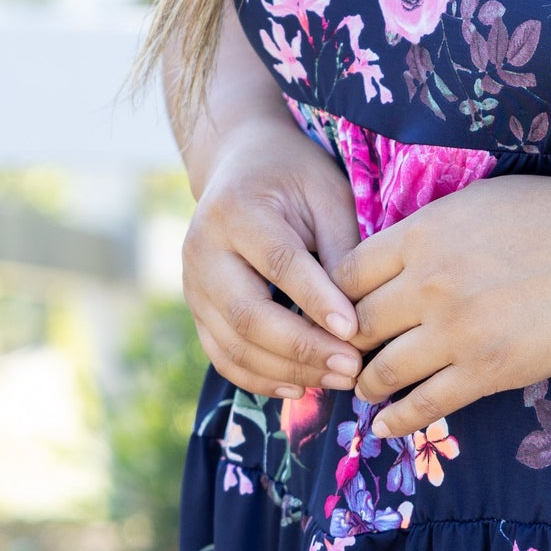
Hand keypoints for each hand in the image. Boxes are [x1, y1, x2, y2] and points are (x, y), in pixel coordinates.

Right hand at [182, 114, 364, 399]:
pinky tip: (300, 387)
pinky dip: (261, 379)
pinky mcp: (197, 309)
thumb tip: (356, 315)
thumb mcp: (326, 193)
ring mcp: (194, 284)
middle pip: (247, 314)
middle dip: (302, 349)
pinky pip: (223, 356)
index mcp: (237, 211)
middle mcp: (204, 250)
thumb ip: (340, 248)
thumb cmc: (295, 175)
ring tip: (338, 380)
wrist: (238, 163)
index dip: (316, 300)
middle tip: (352, 368)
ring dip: (287, 371)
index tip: (355, 331)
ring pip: (233, 345)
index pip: (279, 263)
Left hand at [332, 175, 550, 438]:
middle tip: (343, 357)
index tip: (337, 312)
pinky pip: (424, 405)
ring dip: (366, 385)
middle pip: (355, 325)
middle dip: (344, 345)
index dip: (333, 296)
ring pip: (382, 370)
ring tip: (365, 390)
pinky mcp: (485, 371)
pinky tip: (385, 426)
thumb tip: (394, 254)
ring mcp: (455, 331)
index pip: (346, 273)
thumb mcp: (479, 202)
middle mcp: (428, 283)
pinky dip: (397, 420)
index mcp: (423, 234)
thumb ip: (429, 229)